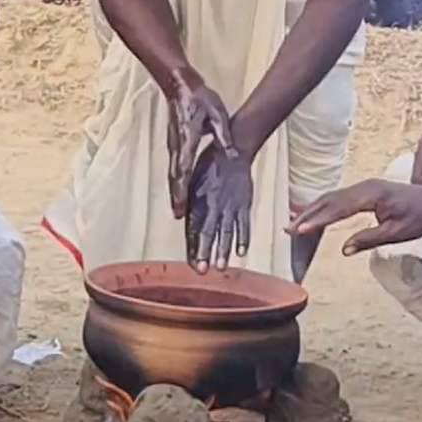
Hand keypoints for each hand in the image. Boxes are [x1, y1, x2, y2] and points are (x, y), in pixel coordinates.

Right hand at [168, 68, 234, 217]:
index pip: (184, 168)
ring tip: (178, 211)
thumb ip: (224, 135)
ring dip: (175, 192)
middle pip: (175, 177)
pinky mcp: (175, 145)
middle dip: (176, 197)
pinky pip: (174, 168)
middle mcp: (177, 146)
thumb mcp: (217, 113)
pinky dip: (176, 182)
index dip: (183, 189)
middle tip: (177, 216)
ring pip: (173, 174)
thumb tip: (233, 154)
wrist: (179, 85)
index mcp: (188, 139)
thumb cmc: (199, 98)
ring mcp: (174, 146)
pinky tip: (180, 192)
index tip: (182, 203)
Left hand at [186, 148, 252, 272]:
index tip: (191, 263)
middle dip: (205, 252)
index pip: (193, 229)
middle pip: (208, 232)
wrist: (231, 151)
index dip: (192, 246)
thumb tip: (178, 217)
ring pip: (226, 231)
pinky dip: (243, 238)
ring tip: (220, 267)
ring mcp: (229, 206)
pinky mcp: (243, 204)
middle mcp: (213, 205)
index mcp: (198, 201)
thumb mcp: (191, 181)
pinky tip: (241, 253)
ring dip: (223, 250)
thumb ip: (187, 200)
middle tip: (202, 270)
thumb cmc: (208, 166)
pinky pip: (243, 224)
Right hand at [287, 179, 421, 255]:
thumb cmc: (419, 217)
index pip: (338, 208)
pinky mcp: (363, 190)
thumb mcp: (397, 233)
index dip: (318, 220)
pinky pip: (337, 197)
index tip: (300, 230)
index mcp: (371, 195)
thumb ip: (369, 239)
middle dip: (307, 216)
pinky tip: (310, 215)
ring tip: (293, 225)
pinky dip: (321, 207)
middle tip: (288, 231)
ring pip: (330, 197)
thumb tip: (344, 250)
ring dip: (311, 211)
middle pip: (328, 201)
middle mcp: (364, 187)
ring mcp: (362, 187)